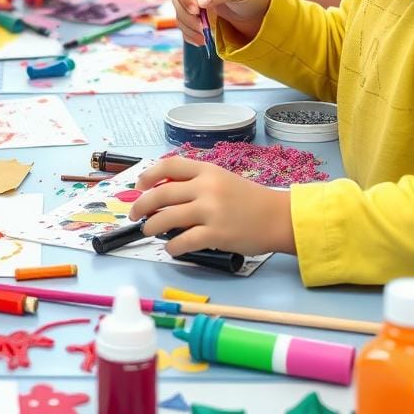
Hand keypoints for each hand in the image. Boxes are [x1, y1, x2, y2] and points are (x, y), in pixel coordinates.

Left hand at [128, 157, 295, 255]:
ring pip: (167, 217)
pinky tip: (170, 248)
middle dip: (142, 204)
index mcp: (207, 171)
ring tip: (149, 230)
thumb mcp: (222, 180)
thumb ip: (196, 182)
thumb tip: (163, 190)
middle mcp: (206, 188)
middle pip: (162, 193)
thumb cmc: (250, 200)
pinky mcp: (216, 234)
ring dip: (152, 226)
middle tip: (135, 214)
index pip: (169, 165)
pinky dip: (172, 246)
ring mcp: (211, 211)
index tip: (139, 185)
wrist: (279, 217)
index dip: (149, 174)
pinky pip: (184, 240)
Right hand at [172, 0, 269, 45]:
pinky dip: (191, 35)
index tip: (195, 9)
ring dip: (189, 27)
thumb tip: (200, 1)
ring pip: (179, 14)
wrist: (258, 11)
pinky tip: (203, 40)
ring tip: (205, 35)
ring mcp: (192, 1)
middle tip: (202, 26)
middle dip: (187, 15)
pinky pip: (184, 27)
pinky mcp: (194, 16)